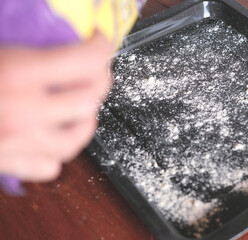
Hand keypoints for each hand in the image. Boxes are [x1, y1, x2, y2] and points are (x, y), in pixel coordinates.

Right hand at [0, 31, 111, 181]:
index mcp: (17, 75)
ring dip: (86, 120)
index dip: (101, 46)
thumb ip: (28, 44)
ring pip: (76, 140)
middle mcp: (23, 113)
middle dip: (100, 81)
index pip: (86, 60)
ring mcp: (18, 144)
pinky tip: (52, 138)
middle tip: (96, 72)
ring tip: (81, 106)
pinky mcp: (7, 164)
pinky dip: (56, 153)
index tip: (101, 41)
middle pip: (89, 99)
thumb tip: (58, 35)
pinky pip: (48, 166)